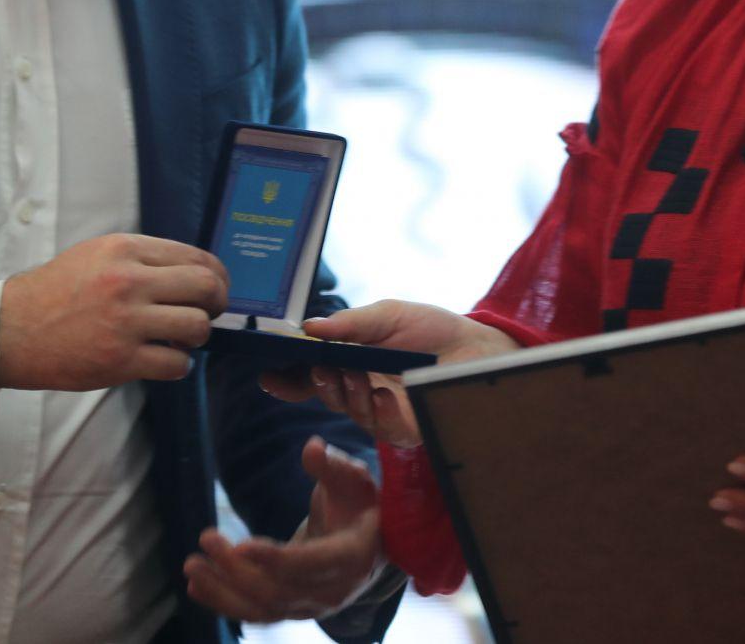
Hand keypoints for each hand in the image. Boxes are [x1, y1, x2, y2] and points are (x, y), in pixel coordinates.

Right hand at [0, 234, 227, 389]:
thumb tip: (193, 272)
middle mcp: (128, 281)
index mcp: (125, 250)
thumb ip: (144, 258)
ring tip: (178, 338)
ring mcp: (125, 322)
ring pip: (197, 327)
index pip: (196, 257)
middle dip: (216, 303)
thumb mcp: (99, 254)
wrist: (13, 329)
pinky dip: (177, 365)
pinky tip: (164, 360)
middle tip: (207, 313)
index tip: (216, 288)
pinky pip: (176, 364)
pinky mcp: (119, 361)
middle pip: (205, 287)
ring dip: (196, 336)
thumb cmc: (57, 291)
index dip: (217, 276)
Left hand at [184, 437, 386, 621]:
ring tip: (192, 566)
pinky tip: (196, 586)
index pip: (310, 565)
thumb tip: (312, 448)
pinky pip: (256, 612)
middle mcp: (333, 591)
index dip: (275, 559)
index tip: (240, 545)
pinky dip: (224, 602)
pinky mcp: (292, 609)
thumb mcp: (353, 478)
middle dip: (237, 570)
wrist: (369, 542)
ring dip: (223, 590)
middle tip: (206, 538)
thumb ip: (332, 464)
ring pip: (263, 607)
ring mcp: (311, 605)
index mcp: (353, 557)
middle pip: (278, 590)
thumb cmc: (358, 503)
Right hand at [258, 300, 516, 447]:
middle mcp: (362, 389)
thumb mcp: (387, 315)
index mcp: (352, 362)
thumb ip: (350, 323)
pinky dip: (378, 410)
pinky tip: (385, 395)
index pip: (311, 376)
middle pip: (325, 396)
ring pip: (349, 413)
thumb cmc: (431, 329)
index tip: (268, 376)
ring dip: (348, 393)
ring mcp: (382, 412)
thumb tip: (310, 327)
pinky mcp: (406, 429)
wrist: (476, 346)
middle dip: (319, 383)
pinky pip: (381, 428)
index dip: (288, 380)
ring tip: (359, 374)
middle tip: (325, 367)